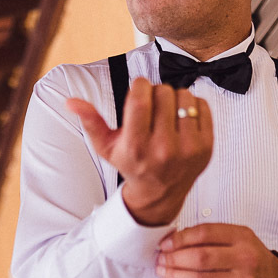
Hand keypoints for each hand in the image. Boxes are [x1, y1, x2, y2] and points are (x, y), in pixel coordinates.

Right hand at [67, 78, 212, 225]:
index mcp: (137, 146)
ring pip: (184, 95)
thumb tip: (71, 101)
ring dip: (175, 99)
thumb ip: (90, 121)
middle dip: (155, 93)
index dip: (139, 86)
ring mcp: (188, 149)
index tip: (139, 89)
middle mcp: (164, 149)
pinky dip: (193, 106)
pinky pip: (202, 105)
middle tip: (152, 107)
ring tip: (167, 114)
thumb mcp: (106, 146)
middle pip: (163, 92)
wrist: (160, 192)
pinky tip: (182, 121)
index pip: (141, 98)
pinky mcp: (206, 146)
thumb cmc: (132, 164)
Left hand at [155, 223, 277, 277]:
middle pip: (200, 258)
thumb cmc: (250, 257)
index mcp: (242, 237)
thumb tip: (175, 239)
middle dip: (174, 259)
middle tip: (161, 259)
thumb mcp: (237, 237)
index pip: (205, 234)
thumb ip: (210, 235)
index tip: (165, 243)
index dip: (180, 238)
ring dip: (175, 276)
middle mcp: (244, 259)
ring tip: (164, 271)